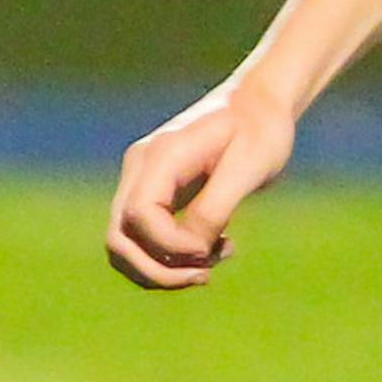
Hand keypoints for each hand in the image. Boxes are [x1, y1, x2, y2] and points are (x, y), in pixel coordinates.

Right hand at [106, 75, 297, 290]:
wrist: (260, 105)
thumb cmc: (261, 131)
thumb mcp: (249, 168)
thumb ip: (215, 208)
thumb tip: (192, 249)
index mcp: (161, 156)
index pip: (138, 216)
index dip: (170, 246)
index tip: (212, 250)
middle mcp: (141, 168)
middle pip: (120, 237)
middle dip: (158, 270)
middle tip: (206, 275)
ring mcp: (142, 181)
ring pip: (126, 244)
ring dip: (164, 268)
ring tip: (213, 261)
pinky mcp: (155, 194)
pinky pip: (146, 238)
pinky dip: (171, 257)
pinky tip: (213, 248)